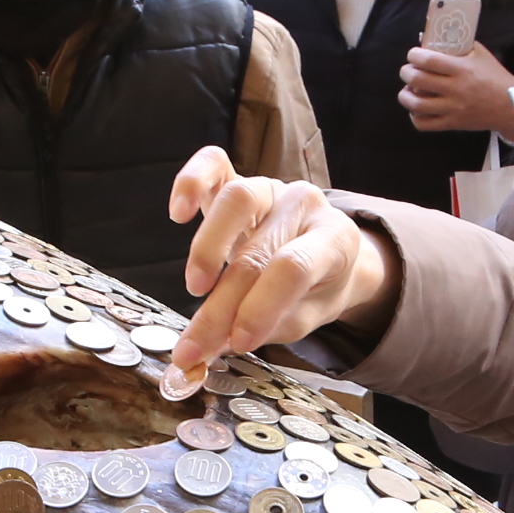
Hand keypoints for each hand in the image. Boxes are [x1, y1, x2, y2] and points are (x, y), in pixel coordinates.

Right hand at [162, 148, 398, 377]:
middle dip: (223, 303)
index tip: (238, 342)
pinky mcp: (240, 178)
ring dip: (208, 248)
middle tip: (196, 343)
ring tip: (195, 288)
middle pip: (259, 249)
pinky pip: (214, 165)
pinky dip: (191, 183)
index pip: (293, 269)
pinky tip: (178, 213)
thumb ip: (265, 327)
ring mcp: (273, 187)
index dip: (261, 307)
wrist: (327, 255)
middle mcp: (305, 205)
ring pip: (238, 198)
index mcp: (335, 239)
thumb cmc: (316, 288)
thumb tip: (212, 348)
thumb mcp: (305, 316)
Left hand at [399, 40, 513, 138]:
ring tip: (407, 91)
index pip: (428, 60)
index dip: (414, 56)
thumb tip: (431, 39)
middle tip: (407, 71)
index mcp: (462, 69)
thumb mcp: (480, 54)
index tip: (413, 55)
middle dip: (406, 73)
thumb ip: (458, 45)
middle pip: (417, 80)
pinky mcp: (453, 123)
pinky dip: (415, 117)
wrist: (510, 105)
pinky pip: (425, 124)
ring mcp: (453, 108)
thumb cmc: (495, 77)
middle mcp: (455, 89)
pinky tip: (417, 110)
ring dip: (405, 96)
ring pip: (417, 105)